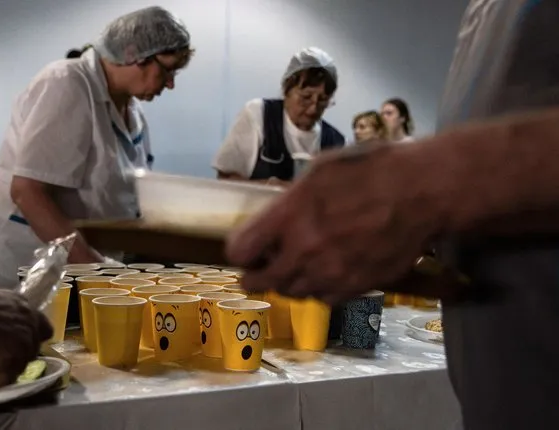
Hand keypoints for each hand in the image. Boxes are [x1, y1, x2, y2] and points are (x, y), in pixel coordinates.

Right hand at [0, 288, 52, 387]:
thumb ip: (3, 317)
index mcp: (24, 307)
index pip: (42, 326)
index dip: (33, 337)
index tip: (21, 344)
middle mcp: (30, 322)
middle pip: (34, 346)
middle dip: (20, 354)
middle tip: (3, 360)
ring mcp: (25, 340)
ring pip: (23, 362)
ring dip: (9, 368)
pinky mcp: (15, 357)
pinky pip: (10, 376)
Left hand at [225, 144, 447, 303]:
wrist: (424, 192)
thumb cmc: (374, 170)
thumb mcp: (321, 170)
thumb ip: (291, 198)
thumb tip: (275, 215)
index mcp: (290, 215)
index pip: (241, 250)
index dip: (239, 252)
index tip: (244, 250)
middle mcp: (305, 250)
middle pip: (261, 282)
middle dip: (255, 276)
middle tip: (258, 270)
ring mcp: (331, 273)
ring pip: (293, 292)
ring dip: (287, 282)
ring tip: (294, 268)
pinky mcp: (356, 287)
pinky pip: (324, 299)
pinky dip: (318, 289)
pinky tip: (325, 273)